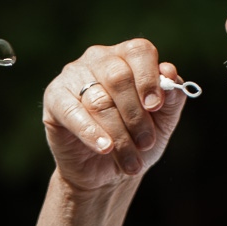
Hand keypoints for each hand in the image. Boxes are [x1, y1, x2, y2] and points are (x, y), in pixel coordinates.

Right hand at [42, 39, 188, 191]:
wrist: (107, 174)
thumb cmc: (135, 141)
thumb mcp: (162, 122)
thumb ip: (172, 98)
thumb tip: (170, 73)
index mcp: (127, 58)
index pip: (139, 51)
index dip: (148, 78)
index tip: (155, 107)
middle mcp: (99, 59)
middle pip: (118, 76)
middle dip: (135, 115)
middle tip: (146, 143)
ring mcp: (73, 75)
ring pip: (99, 101)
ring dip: (119, 135)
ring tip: (130, 161)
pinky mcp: (54, 97)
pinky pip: (72, 112)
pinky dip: (91, 133)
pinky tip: (104, 148)